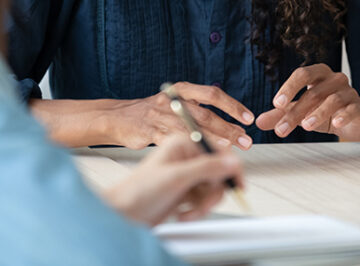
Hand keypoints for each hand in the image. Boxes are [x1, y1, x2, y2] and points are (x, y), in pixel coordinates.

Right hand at [102, 82, 254, 149]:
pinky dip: (191, 150)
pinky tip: (203, 157)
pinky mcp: (151, 133)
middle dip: (228, 128)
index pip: (212, 94)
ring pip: (192, 130)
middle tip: (245, 139)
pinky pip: (175, 143)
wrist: (121, 118)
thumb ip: (199, 110)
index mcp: (182, 90)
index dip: (232, 106)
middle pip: (206, 115)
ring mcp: (161, 117)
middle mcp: (173, 101)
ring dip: (214, 141)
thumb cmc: (154, 113)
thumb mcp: (177, 103)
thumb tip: (231, 126)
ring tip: (231, 149)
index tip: (248, 118)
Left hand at [102, 134, 243, 225]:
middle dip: (211, 193)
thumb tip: (233, 161)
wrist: (122, 215)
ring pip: (213, 190)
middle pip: (219, 173)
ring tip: (188, 211)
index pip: (219, 151)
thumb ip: (207, 168)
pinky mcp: (185, 192)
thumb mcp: (176, 177)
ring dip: (203, 205)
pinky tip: (182, 213)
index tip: (237, 184)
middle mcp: (186, 157)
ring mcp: (186, 175)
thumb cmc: (137, 191)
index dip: (230, 168)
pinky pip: (204, 200)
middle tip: (202, 204)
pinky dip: (197, 210)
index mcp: (184, 143)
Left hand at [255, 64, 359, 140]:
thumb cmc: (326, 110)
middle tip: (282, 128)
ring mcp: (349, 92)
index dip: (289, 87)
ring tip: (305, 126)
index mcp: (318, 74)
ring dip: (317, 113)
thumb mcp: (301, 111)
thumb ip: (281, 114)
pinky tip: (335, 122)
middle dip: (296, 110)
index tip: (276, 104)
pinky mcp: (359, 106)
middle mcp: (334, 79)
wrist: (356, 119)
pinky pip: (352, 108)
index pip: (302, 74)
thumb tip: (259, 121)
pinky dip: (343, 114)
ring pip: (332, 99)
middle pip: (314, 91)